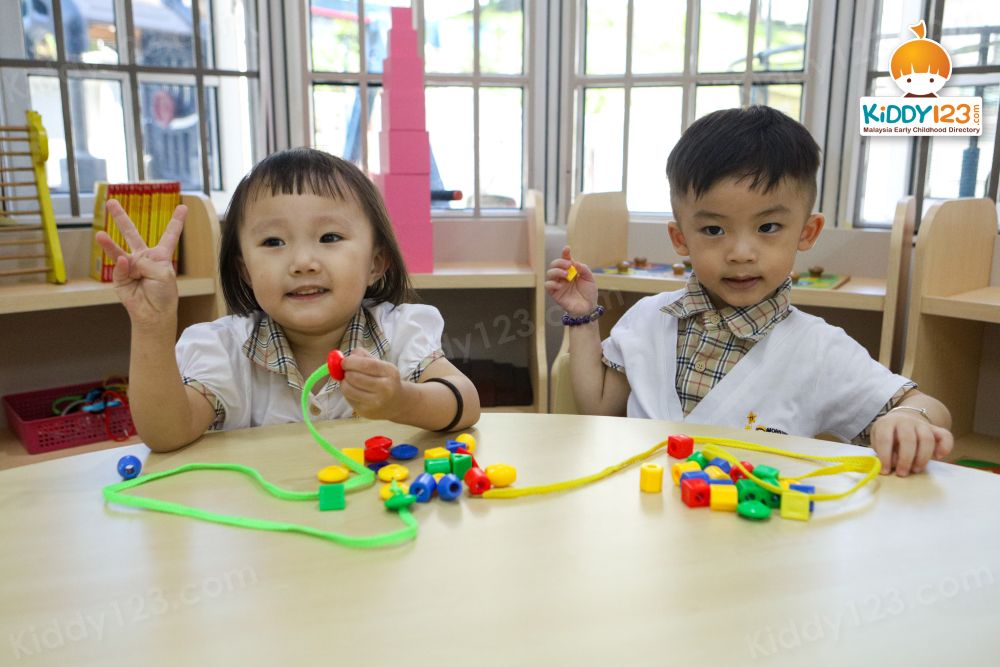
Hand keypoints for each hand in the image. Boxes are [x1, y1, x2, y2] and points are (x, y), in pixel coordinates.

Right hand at [95, 199, 186, 327]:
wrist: (154, 314)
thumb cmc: (164, 294)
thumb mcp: (163, 274)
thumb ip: (147, 262)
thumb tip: (127, 260)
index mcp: (161, 256)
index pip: (169, 235)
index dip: (176, 221)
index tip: (183, 207)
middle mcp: (144, 258)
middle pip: (132, 234)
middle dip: (121, 218)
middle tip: (111, 202)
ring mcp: (130, 266)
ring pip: (118, 250)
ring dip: (108, 243)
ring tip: (98, 234)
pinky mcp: (120, 277)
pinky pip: (120, 268)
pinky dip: (123, 267)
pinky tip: (125, 264)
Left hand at [339, 349, 405, 419]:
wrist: (396, 402)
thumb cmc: (384, 379)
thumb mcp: (380, 364)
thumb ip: (362, 356)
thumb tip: (341, 359)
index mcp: (390, 372)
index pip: (367, 365)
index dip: (351, 362)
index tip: (344, 362)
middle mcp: (385, 388)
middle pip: (355, 378)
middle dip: (346, 372)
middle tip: (346, 371)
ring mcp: (376, 402)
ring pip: (349, 389)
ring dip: (344, 383)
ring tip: (349, 380)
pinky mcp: (366, 411)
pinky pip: (349, 399)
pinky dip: (347, 392)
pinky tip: (354, 390)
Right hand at [544, 245, 598, 316]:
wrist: (588, 308)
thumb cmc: (589, 293)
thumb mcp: (590, 279)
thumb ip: (583, 269)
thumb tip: (575, 263)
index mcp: (571, 270)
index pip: (566, 259)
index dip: (565, 253)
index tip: (567, 249)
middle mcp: (563, 276)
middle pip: (555, 264)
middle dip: (560, 262)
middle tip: (568, 265)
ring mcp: (558, 284)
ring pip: (550, 273)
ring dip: (556, 271)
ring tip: (566, 275)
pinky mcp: (555, 293)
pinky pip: (548, 285)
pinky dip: (552, 283)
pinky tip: (560, 285)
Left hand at [870, 411, 953, 475]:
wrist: (901, 420)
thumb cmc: (887, 436)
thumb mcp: (878, 442)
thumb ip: (883, 452)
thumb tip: (893, 463)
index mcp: (887, 423)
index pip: (885, 439)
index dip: (885, 456)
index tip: (885, 471)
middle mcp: (905, 421)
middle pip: (908, 439)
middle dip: (905, 459)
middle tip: (902, 473)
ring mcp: (921, 424)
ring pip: (926, 439)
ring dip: (922, 458)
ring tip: (916, 469)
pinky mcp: (935, 429)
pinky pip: (946, 436)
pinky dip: (945, 447)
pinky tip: (938, 456)